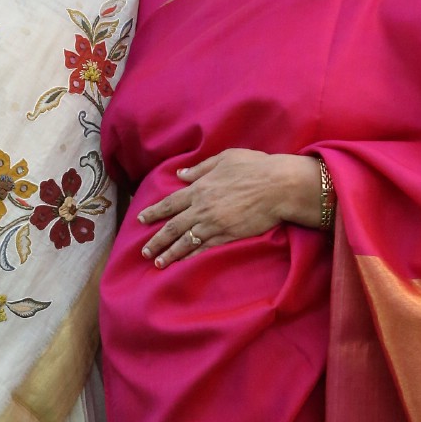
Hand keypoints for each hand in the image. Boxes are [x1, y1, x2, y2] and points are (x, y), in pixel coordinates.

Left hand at [138, 150, 319, 267]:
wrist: (279, 186)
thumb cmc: (255, 167)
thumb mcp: (225, 158)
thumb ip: (201, 168)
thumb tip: (181, 174)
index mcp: (199, 188)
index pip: (170, 203)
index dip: (154, 212)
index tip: (141, 219)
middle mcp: (202, 208)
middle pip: (172, 227)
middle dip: (156, 240)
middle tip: (144, 251)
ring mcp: (214, 224)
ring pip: (185, 241)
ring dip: (170, 253)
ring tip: (157, 263)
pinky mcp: (228, 235)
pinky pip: (204, 248)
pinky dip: (191, 256)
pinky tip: (182, 262)